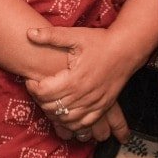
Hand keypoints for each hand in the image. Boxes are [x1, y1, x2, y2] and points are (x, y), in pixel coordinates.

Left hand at [26, 22, 150, 137]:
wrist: (128, 48)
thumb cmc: (101, 41)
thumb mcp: (76, 35)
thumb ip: (51, 35)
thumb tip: (29, 33)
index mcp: (74, 78)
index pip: (44, 92)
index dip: (33, 87)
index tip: (32, 79)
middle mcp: (84, 94)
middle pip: (52, 107)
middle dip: (41, 100)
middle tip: (39, 89)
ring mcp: (94, 103)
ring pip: (66, 119)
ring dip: (54, 112)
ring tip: (51, 100)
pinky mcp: (103, 106)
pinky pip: (83, 124)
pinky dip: (71, 123)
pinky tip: (66, 113)